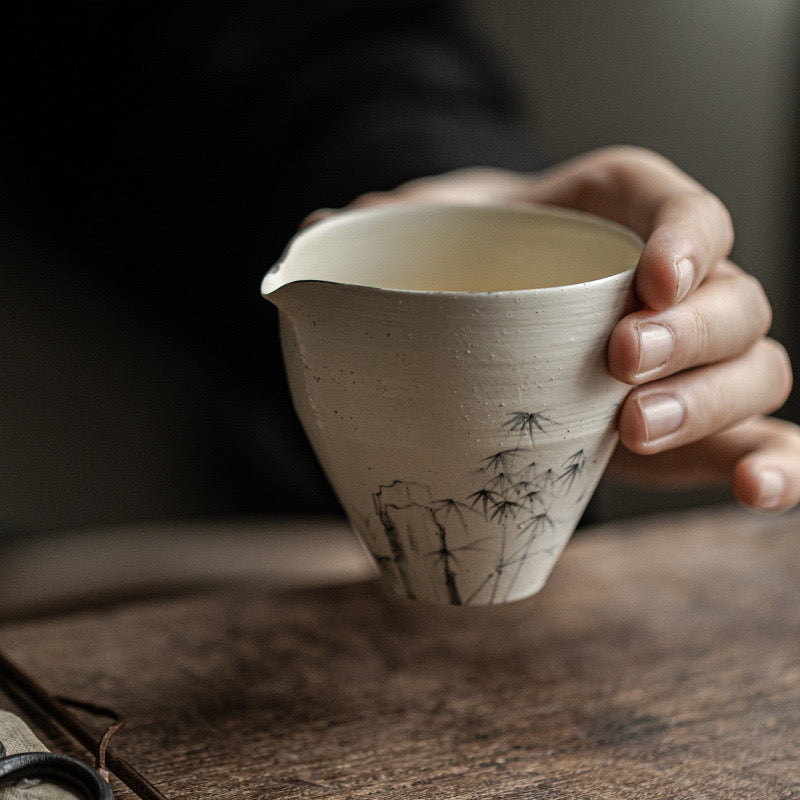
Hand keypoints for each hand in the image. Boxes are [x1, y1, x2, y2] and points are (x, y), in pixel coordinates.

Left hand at [314, 146, 798, 511]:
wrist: (488, 318)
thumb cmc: (471, 269)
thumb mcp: (431, 240)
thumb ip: (381, 236)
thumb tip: (314, 235)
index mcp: (623, 218)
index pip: (686, 208)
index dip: (687, 235)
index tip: (648, 275)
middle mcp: (676, 287)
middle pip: (734, 298)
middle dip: (689, 332)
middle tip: (619, 363)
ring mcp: (693, 360)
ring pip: (757, 366)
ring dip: (714, 400)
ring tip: (635, 430)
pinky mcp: (697, 426)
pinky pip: (761, 439)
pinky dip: (775, 466)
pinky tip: (754, 496)